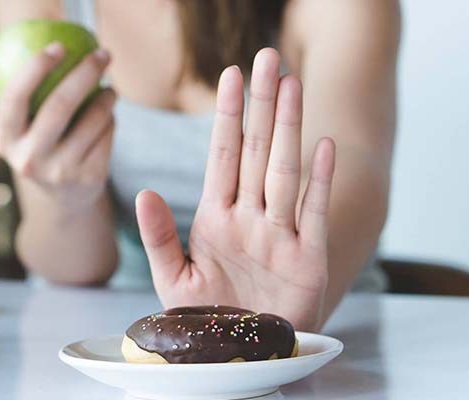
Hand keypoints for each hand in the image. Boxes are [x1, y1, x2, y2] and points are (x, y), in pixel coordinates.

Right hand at [0, 43, 115, 209]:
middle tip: (101, 54)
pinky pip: (106, 134)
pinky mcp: (89, 178)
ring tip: (109, 87)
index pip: (14, 98)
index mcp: (5, 142)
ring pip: (92, 119)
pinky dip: (111, 119)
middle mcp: (30, 160)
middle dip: (84, 73)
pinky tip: (109, 114)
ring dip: (107, 97)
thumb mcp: (8, 129)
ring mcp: (60, 172)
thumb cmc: (33, 147)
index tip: (58, 47)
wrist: (64, 198)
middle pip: (59, 105)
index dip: (35, 68)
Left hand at [136, 49, 335, 331]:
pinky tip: (324, 146)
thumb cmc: (208, 318)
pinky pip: (314, 214)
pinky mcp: (307, 260)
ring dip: (289, 129)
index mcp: (217, 218)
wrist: (242, 357)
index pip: (222, 156)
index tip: (230, 76)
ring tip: (292, 85)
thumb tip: (144, 192)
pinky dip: (319, 182)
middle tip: (268, 58)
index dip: (227, 116)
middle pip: (256, 151)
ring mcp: (280, 236)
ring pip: (284, 171)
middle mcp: (251, 218)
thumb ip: (160, 236)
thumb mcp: (174, 279)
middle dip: (261, 105)